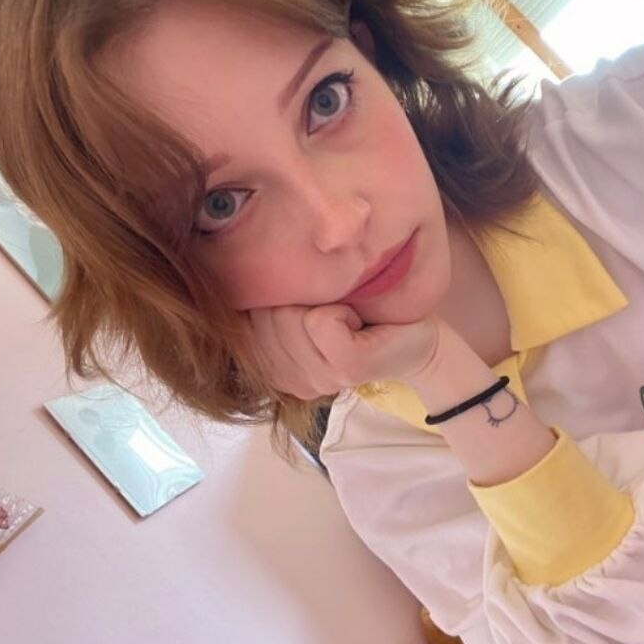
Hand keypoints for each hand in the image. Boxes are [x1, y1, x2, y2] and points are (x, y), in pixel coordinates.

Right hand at [246, 303, 443, 399]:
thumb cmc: (361, 313)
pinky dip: (342, 310)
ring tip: (346, 317)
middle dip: (302, 300)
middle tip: (334, 312)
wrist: (416, 338)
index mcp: (270, 363)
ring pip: (290, 319)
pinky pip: (320, 323)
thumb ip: (266, 297)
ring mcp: (314, 379)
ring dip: (324, 304)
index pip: (239, 317)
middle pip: (266, 316)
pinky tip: (358, 322)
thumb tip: (228, 263)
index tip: (309, 306)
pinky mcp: (345, 369)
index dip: (275, 298)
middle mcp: (286, 379)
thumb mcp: (303, 301)